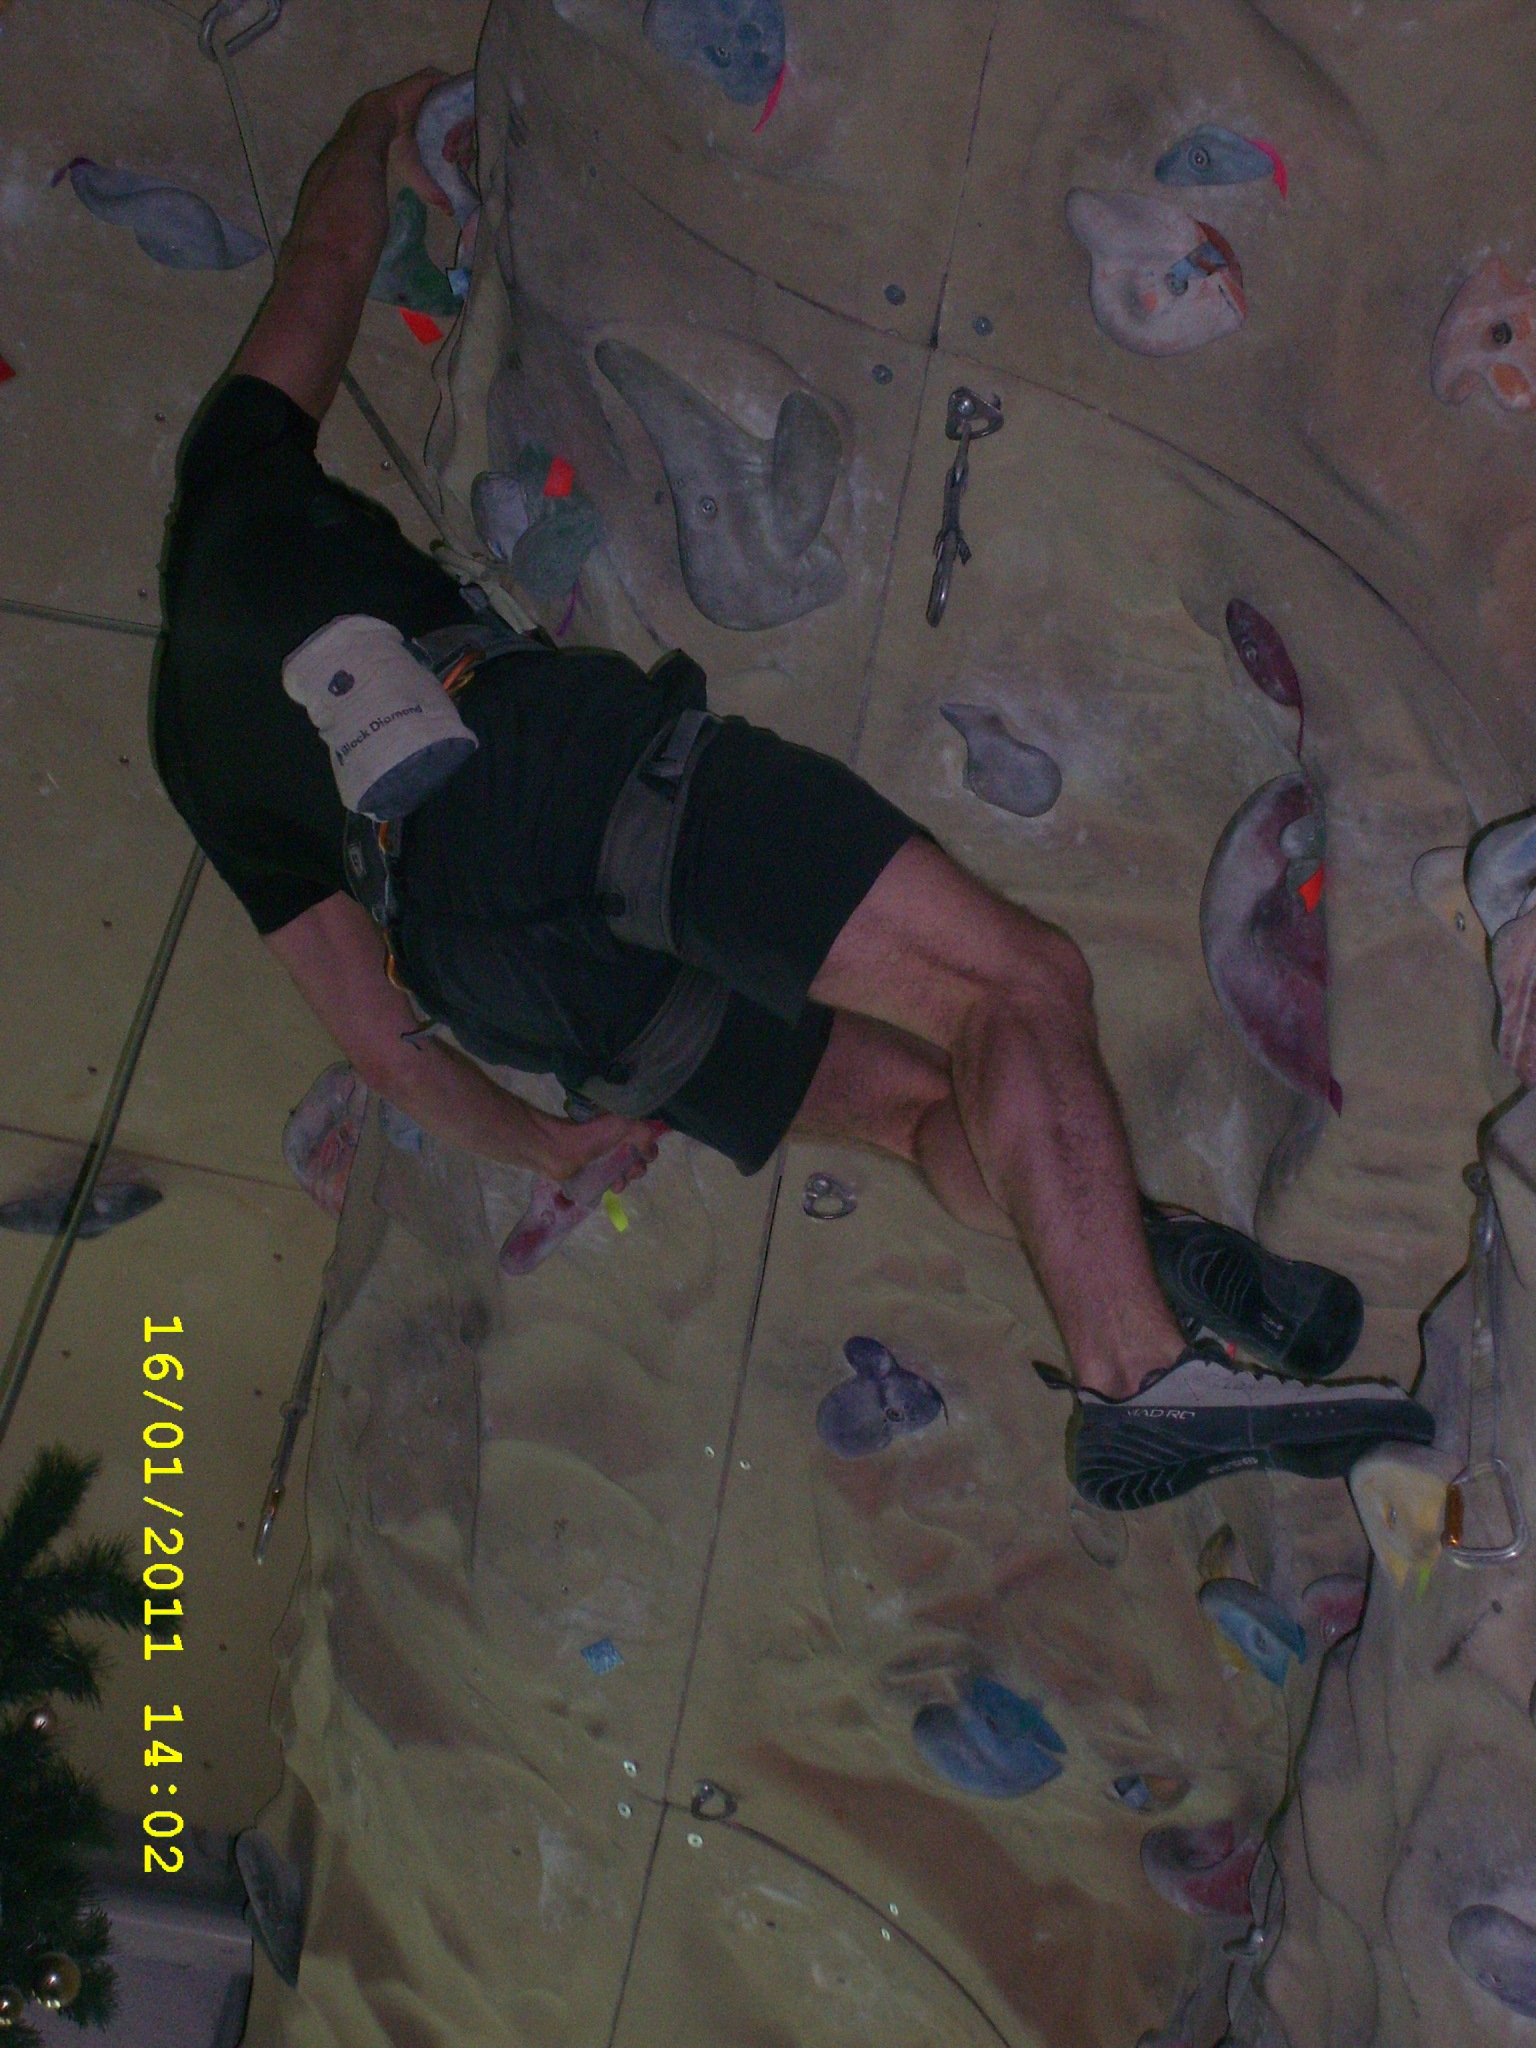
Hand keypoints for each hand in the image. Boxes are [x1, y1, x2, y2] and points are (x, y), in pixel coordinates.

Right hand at [355, 70, 456, 212]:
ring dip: (460, 128)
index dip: (468, 149)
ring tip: (447, 143)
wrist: (381, 123)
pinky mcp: (437, 78)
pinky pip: (457, 87)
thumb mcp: (419, 171)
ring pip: (464, 107)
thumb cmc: (397, 146)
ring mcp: (441, 91)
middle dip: (465, 142)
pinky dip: (459, 104)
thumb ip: (434, 191)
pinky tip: (453, 121)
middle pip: (468, 122)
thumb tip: (450, 212)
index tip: (462, 164)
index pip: (466, 136)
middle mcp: (444, 108)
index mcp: (443, 127)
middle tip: (451, 155)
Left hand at [529, 1112, 666, 1190]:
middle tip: (631, 1169)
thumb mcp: (622, 1124)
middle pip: (639, 1158)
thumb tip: (650, 1151)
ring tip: (620, 1181)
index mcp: (623, 1128)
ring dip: (629, 1178)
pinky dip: (617, 1185)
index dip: (649, 1149)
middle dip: (639, 1166)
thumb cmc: (590, 1134)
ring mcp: (606, 1159)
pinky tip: (612, 1187)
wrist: (558, 1149)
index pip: (646, 1140)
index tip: (645, 1155)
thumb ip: (643, 1133)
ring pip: (627, 1172)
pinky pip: (614, 1182)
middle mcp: (617, 1142)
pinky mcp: (596, 1174)